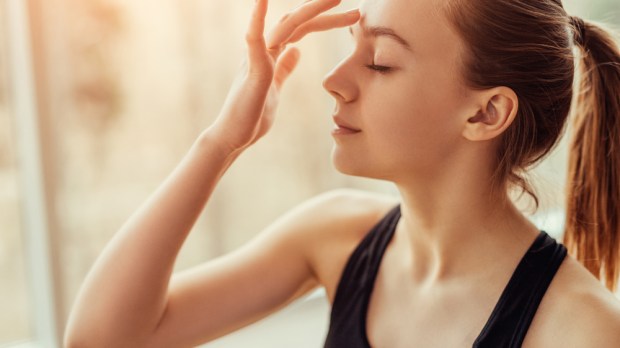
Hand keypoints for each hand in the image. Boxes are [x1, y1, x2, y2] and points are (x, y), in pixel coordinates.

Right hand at [208, 0, 359, 153]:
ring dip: (311, 10)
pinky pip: (254, 38)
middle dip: (325, 12)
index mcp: (271, 54)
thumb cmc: (251, 116)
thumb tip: (297, 51)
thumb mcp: (275, 88)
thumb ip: (284, 68)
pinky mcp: (252, 69)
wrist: (233, 137)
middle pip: (297, 22)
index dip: (326, 21)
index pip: (302, 29)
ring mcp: (257, 57)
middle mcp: (264, 49)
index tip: (352, 19)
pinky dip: (257, 18)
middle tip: (357, 11)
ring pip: (287, 25)